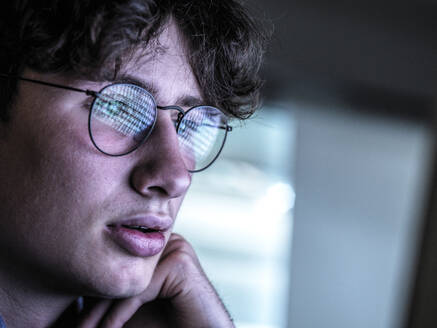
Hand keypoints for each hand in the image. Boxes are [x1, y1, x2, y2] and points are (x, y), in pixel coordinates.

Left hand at [77, 233, 234, 327]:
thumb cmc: (168, 326)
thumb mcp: (130, 312)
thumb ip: (108, 300)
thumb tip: (67, 298)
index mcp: (154, 249)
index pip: (116, 265)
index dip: (91, 293)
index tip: (69, 320)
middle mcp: (165, 243)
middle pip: (119, 271)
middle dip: (93, 305)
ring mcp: (174, 248)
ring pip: (127, 281)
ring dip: (100, 313)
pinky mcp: (180, 262)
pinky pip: (140, 289)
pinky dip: (119, 316)